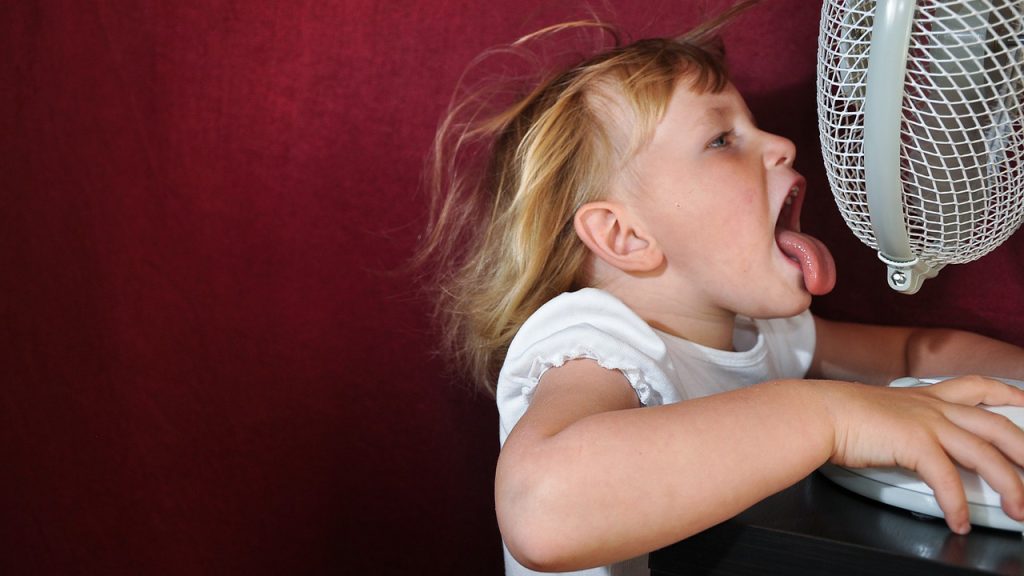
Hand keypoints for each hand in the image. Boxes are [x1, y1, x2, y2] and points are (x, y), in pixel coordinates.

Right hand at [820, 375, 1023, 533]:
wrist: (817, 413)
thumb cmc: (835, 414)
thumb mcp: (877, 411)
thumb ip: (899, 422)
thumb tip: (899, 440)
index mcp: (924, 397)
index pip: (976, 386)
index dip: (1006, 392)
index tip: (1022, 401)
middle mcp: (932, 406)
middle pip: (997, 424)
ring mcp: (926, 422)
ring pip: (985, 453)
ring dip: (1009, 485)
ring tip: (1019, 510)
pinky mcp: (915, 443)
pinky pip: (947, 479)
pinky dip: (957, 505)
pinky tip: (959, 521)